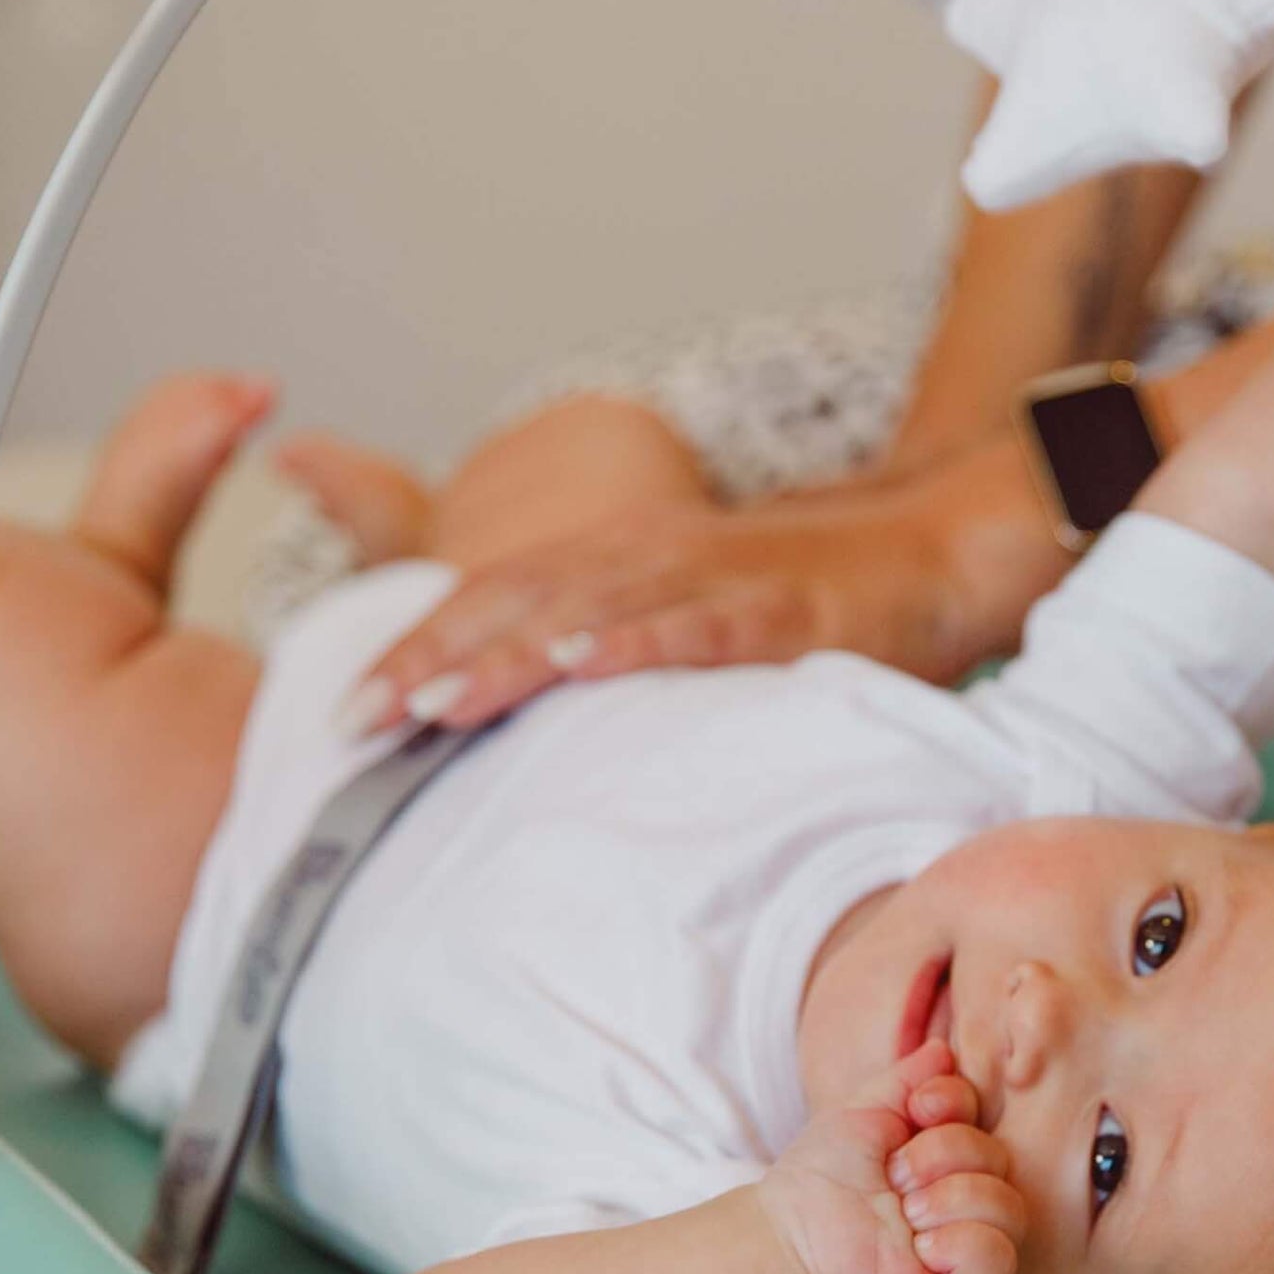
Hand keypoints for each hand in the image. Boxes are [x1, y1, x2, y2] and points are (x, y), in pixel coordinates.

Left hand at [339, 486, 982, 735]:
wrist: (926, 552)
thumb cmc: (796, 599)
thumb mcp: (684, 615)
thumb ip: (610, 650)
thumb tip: (528, 720)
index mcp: (616, 557)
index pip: (492, 598)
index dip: (415, 647)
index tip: (347, 714)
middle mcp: (648, 553)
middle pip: (516, 600)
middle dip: (429, 658)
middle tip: (353, 722)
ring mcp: (712, 576)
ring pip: (589, 610)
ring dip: (506, 654)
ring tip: (434, 701)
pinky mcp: (780, 609)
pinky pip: (697, 625)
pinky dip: (635, 643)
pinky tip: (580, 667)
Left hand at [759, 1041, 1025, 1273]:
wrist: (792, 1240)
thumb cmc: (821, 1178)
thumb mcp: (862, 1112)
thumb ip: (907, 1080)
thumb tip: (944, 1050)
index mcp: (947, 1153)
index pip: (983, 1113)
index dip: (951, 1104)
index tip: (912, 1114)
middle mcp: (967, 1195)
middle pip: (998, 1157)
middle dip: (936, 1158)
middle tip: (892, 1180)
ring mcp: (970, 1243)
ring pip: (1008, 1207)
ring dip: (945, 1202)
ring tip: (903, 1217)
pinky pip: (999, 1256)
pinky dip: (959, 1245)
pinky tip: (920, 1251)